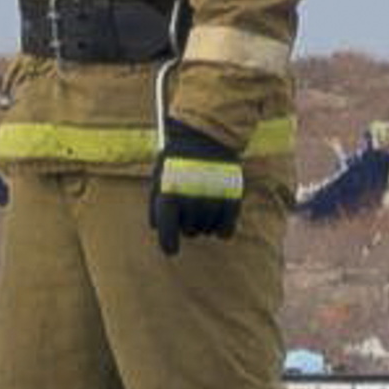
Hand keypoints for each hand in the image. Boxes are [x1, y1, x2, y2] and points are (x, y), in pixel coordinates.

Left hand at [149, 120, 243, 255]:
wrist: (206, 137)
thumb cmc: (176, 161)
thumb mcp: (159, 178)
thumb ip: (156, 203)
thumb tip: (157, 228)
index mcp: (170, 195)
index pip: (168, 230)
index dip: (168, 244)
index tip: (171, 251)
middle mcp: (191, 200)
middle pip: (188, 231)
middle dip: (186, 225)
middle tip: (188, 208)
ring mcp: (213, 199)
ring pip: (207, 230)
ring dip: (203, 225)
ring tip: (202, 205)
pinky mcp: (232, 198)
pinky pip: (226, 229)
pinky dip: (222, 229)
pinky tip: (219, 222)